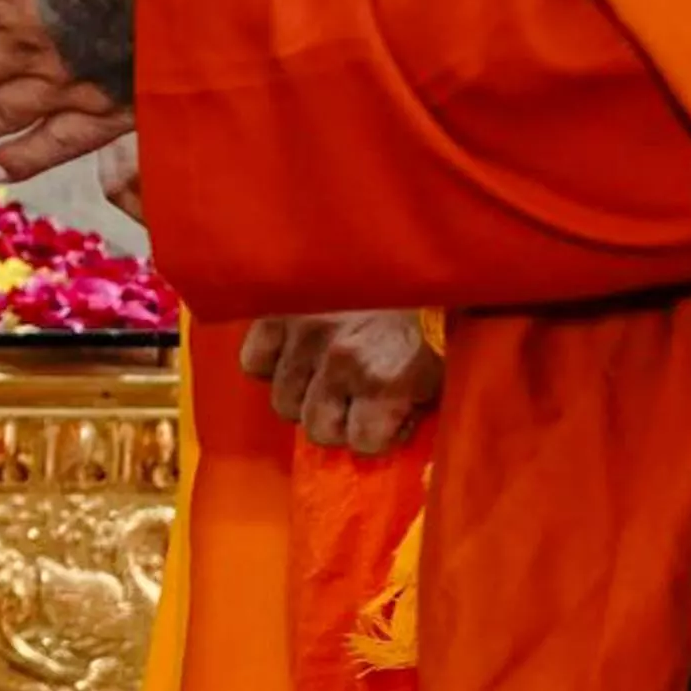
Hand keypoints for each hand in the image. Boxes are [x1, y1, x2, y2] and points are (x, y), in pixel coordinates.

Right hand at [237, 310, 442, 454]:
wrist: (401, 248)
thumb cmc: (423, 313)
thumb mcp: (435, 367)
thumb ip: (411, 406)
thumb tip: (387, 437)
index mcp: (387, 378)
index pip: (363, 442)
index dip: (374, 433)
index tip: (380, 417)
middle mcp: (341, 362)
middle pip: (318, 429)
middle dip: (335, 421)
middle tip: (348, 400)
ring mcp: (303, 337)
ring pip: (284, 402)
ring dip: (303, 395)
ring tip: (321, 375)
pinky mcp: (275, 313)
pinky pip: (255, 363)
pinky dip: (272, 364)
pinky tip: (294, 354)